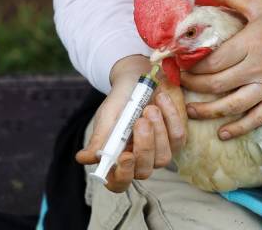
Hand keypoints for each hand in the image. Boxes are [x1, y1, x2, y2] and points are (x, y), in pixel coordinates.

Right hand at [76, 55, 186, 192]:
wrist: (139, 78)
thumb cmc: (120, 101)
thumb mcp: (108, 117)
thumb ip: (100, 138)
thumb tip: (83, 159)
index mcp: (116, 159)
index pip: (119, 183)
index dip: (122, 175)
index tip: (125, 156)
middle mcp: (138, 160)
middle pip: (144, 171)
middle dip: (144, 146)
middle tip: (141, 120)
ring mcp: (158, 152)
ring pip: (164, 157)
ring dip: (159, 131)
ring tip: (150, 107)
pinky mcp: (175, 140)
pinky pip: (178, 137)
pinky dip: (170, 116)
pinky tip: (161, 99)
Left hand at [181, 0, 261, 139]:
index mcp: (251, 42)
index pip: (213, 60)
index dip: (192, 64)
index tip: (179, 62)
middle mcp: (257, 68)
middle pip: (216, 84)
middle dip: (193, 86)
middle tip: (180, 83)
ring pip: (232, 105)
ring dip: (208, 111)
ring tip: (191, 110)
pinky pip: (256, 119)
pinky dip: (239, 128)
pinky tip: (223, 133)